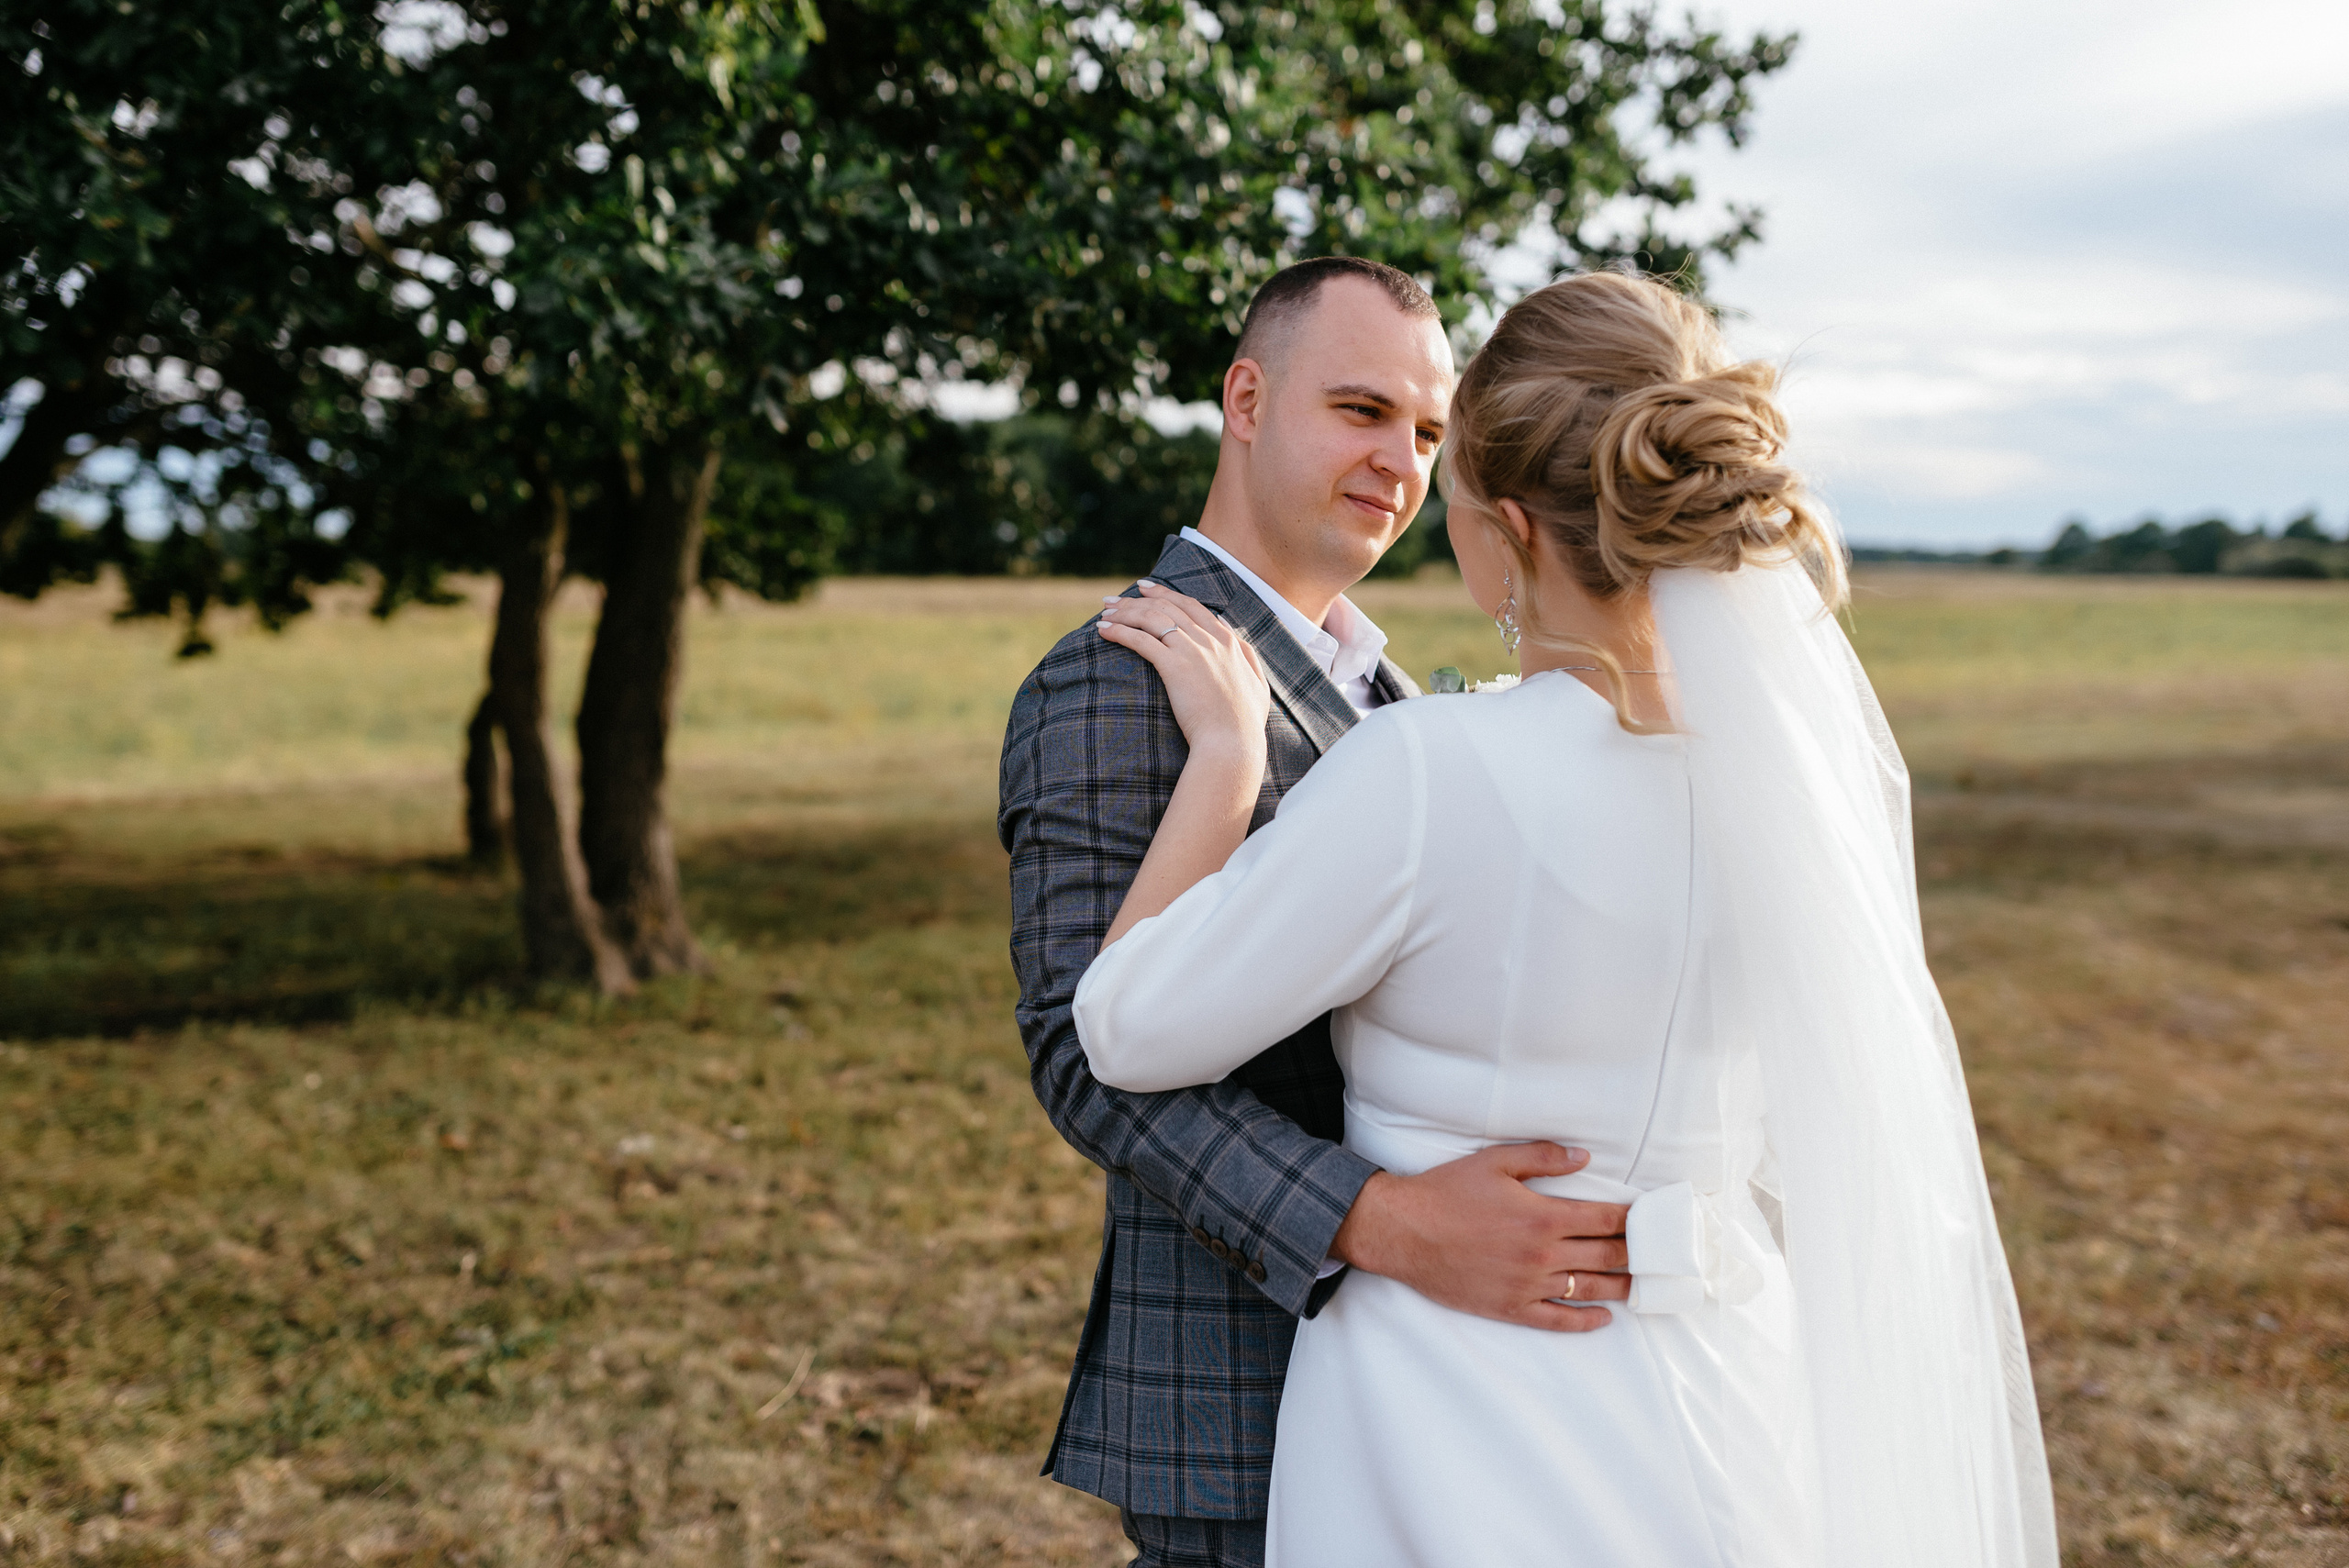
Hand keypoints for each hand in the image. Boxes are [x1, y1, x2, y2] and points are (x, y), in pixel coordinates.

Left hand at [1097, 581, 1271, 762]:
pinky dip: (1120, 631)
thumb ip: (1248, 658)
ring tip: (1104, 613)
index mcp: (1229, 642)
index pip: (1192, 606)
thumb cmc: (1244, 724)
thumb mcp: (1258, 686)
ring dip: (1125, 612)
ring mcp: (1193, 651)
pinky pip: (1141, 640)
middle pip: (1168, 607)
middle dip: (1138, 598)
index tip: (1146, 589)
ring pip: (1153, 618)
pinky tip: (1103, 630)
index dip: (1167, 594)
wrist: (1233, 744)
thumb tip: (1234, 636)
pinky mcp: (1175, 667)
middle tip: (1114, 599)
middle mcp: (1210, 640)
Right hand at [1330, 1142, 1631, 1331]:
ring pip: (1589, 1288)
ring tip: (1642, 1284)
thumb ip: (1543, 1157)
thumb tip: (1583, 1157)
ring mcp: (1527, 1285)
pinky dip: (1585, 1320)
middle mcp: (1542, 1254)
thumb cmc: (1446, 1192)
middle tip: (1656, 1252)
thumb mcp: (1494, 1162)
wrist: (1403, 1232)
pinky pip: (1557, 1319)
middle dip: (1636, 1252)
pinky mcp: (1510, 1308)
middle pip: (1606, 1255)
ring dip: (1621, 1286)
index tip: (1649, 1218)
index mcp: (1542, 1215)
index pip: (1605, 1219)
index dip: (1632, 1219)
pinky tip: (1603, 1317)